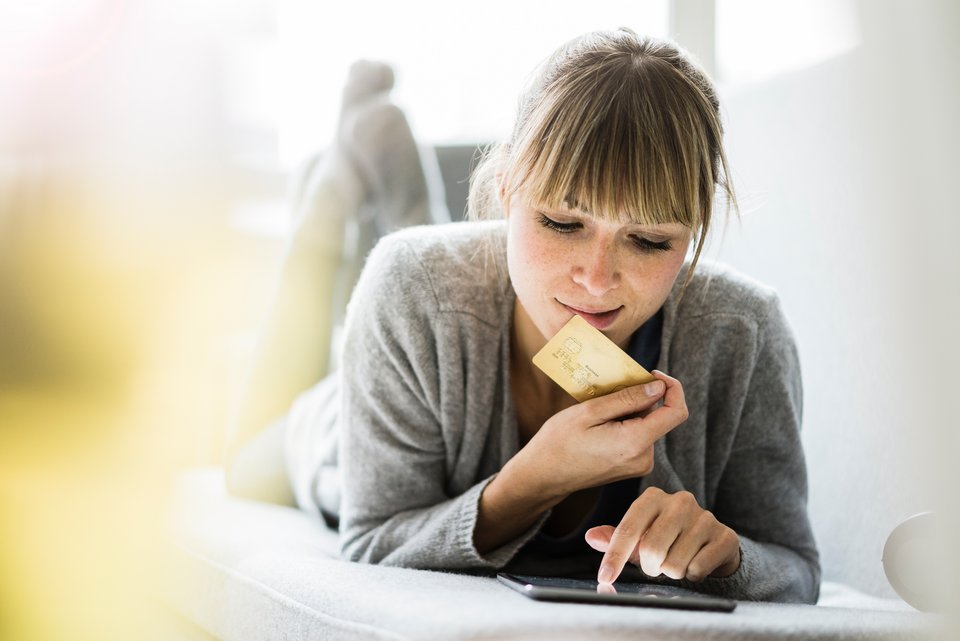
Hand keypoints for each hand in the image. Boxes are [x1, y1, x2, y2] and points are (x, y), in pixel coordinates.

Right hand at [513, 370, 688, 498]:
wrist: (543, 476)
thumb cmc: (559, 442)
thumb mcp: (590, 412)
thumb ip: (628, 399)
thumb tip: (658, 388)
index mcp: (635, 443)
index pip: (676, 412)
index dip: (672, 388)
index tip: (652, 374)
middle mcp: (643, 458)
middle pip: (658, 416)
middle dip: (639, 399)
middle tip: (608, 392)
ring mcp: (638, 465)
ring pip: (647, 425)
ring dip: (629, 411)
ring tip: (598, 412)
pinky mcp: (632, 466)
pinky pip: (638, 436)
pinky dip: (625, 424)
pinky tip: (600, 425)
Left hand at [585, 487, 740, 583]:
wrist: (712, 543)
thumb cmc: (667, 539)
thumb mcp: (639, 537)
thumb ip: (615, 537)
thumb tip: (592, 537)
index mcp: (653, 497)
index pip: (628, 529)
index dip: (615, 557)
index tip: (605, 578)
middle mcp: (679, 501)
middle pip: (652, 550)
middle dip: (651, 567)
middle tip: (657, 566)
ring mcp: (705, 517)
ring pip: (675, 564)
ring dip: (672, 572)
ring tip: (678, 561)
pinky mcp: (725, 536)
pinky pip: (697, 569)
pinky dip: (693, 575)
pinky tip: (697, 563)